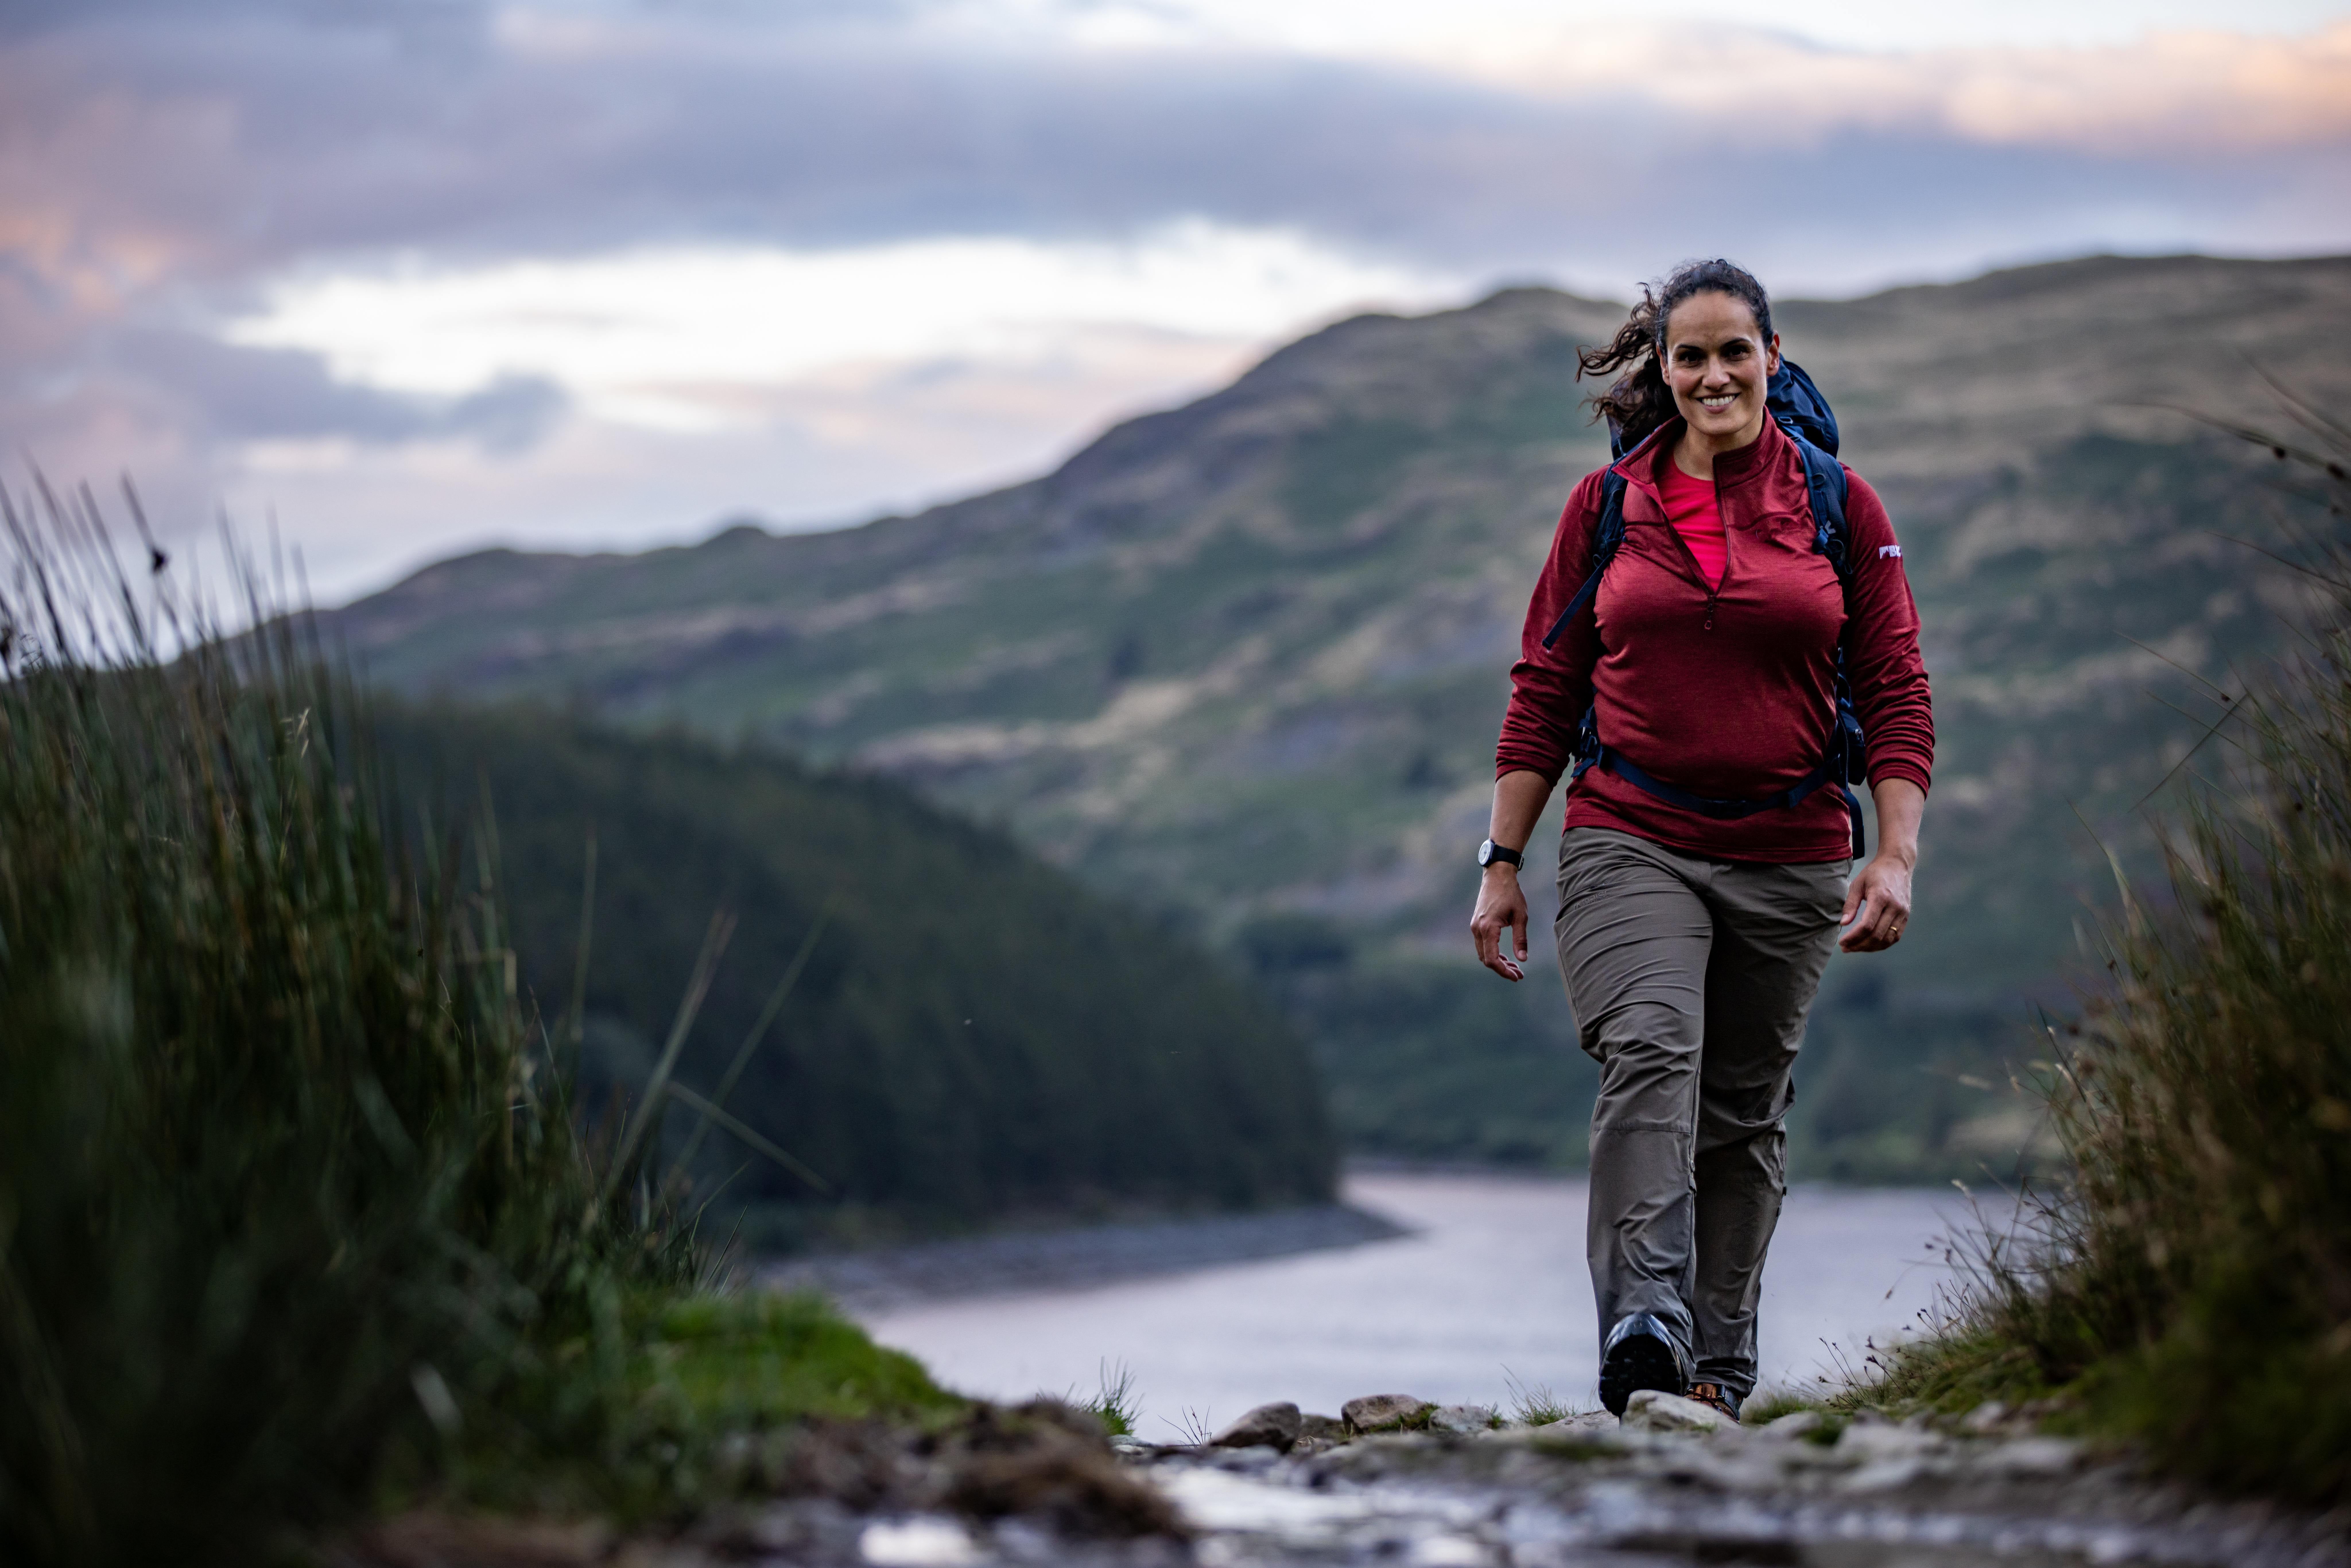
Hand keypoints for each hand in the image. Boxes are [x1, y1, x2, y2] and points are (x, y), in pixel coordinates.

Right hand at [1472, 866, 1529, 980]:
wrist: (1497, 875)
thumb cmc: (1511, 893)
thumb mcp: (1520, 916)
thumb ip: (1521, 939)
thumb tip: (1523, 959)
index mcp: (1488, 928)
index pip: (1492, 959)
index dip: (1504, 971)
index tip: (1517, 977)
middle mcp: (1477, 929)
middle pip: (1486, 959)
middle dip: (1502, 969)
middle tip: (1519, 974)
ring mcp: (1475, 926)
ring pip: (1483, 953)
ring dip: (1498, 962)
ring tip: (1515, 967)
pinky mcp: (1476, 924)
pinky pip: (1482, 945)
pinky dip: (1493, 953)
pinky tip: (1506, 956)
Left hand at [1839, 853, 1912, 952]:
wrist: (1897, 864)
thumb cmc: (1875, 873)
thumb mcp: (1857, 884)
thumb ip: (1850, 904)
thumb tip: (1843, 923)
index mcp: (1880, 897)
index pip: (1867, 925)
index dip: (1853, 937)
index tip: (1842, 942)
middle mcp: (1894, 907)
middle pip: (1877, 935)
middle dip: (1859, 945)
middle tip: (1846, 948)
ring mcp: (1903, 912)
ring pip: (1887, 939)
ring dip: (1871, 947)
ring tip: (1856, 947)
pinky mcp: (1906, 916)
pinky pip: (1896, 936)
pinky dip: (1883, 944)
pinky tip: (1871, 944)